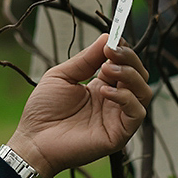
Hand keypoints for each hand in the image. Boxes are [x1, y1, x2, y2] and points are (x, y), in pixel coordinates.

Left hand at [9, 34, 150, 177]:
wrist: (33, 140)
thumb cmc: (43, 110)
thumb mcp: (63, 75)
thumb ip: (86, 59)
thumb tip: (108, 36)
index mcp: (103, 87)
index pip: (126, 65)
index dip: (123, 51)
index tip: (112, 40)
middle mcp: (115, 102)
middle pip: (140, 75)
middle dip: (129, 58)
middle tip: (111, 51)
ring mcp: (118, 118)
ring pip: (144, 92)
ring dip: (130, 75)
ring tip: (108, 68)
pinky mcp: (119, 134)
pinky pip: (137, 113)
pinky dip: (126, 98)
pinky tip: (104, 91)